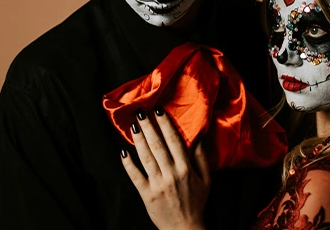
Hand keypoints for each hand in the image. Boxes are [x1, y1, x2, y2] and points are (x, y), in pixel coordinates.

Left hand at [121, 107, 209, 229]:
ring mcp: (158, 184)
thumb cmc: (196, 203)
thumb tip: (199, 138)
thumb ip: (202, 158)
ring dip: (139, 140)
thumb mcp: (206, 179)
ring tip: (133, 126)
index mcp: (186, 168)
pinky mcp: (146, 195)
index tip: (159, 111)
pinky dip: (128, 164)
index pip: (174, 141)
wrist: (185, 228)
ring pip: (146, 157)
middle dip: (149, 127)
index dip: (166, 125)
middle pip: (158, 146)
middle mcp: (171, 174)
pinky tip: (123, 152)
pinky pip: (135, 176)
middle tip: (141, 112)